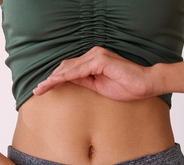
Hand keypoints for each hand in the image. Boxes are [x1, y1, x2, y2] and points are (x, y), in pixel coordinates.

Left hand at [33, 46, 163, 100]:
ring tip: (41, 89)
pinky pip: (78, 71)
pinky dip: (64, 78)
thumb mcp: (99, 86)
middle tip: (37, 90)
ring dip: (53, 79)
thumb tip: (68, 81)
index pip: (70, 68)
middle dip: (50, 79)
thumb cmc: (127, 86)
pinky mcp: (100, 61)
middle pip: (66, 66)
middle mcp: (93, 54)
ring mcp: (97, 56)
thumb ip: (85, 81)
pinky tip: (54, 83)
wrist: (146, 84)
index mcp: (94, 60)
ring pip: (69, 68)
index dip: (55, 78)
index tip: (43, 89)